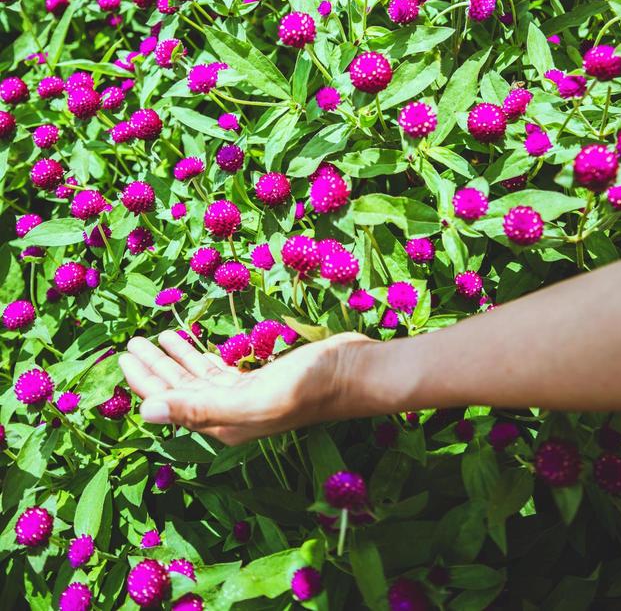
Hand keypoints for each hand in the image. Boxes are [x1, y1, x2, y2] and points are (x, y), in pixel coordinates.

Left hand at [119, 329, 373, 444]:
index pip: (171, 403)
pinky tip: (191, 341)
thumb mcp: (251, 398)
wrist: (354, 372)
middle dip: (154, 368)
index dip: (144, 383)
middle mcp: (230, 413)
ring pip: (198, 378)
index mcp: (222, 423)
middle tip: (131, 343)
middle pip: (180, 390)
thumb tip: (147, 413)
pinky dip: (201, 354)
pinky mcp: (260, 378)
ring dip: (175, 358)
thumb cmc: (308, 386)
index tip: (124, 356)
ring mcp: (246, 395)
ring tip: (155, 338)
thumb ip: (199, 407)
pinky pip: (220, 369)